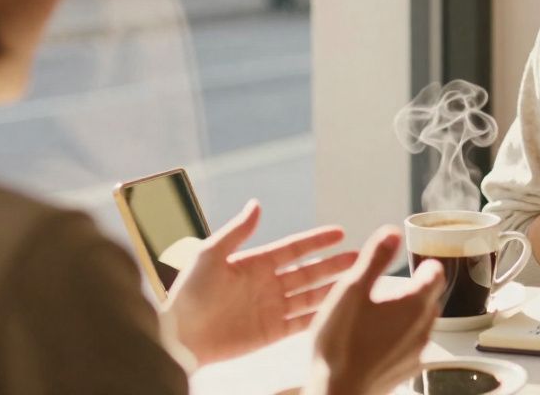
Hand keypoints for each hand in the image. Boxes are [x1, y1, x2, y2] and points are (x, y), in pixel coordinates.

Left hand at [164, 201, 356, 364]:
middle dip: (335, 264)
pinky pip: (302, 321)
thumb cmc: (188, 293)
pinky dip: (320, 315)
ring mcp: (272, 308)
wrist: (178, 335)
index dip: (317, 241)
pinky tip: (339, 309)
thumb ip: (237, 232)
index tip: (340, 233)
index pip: (294, 249)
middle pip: (310, 271)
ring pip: (311, 295)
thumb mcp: (210, 255)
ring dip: (333, 288)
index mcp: (256, 263)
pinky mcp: (272, 332)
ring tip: (359, 280)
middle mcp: (269, 284)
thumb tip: (256, 204)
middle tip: (361, 256)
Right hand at [306, 227, 444, 394]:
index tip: (413, 261)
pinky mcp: (407, 369)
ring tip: (379, 312)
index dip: (424, 263)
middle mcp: (423, 327)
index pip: (436, 273)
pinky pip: (410, 344)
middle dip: (415, 288)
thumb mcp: (351, 291)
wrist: (337, 393)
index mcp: (414, 304)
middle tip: (390, 286)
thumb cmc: (341, 344)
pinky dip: (400, 336)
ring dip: (407, 313)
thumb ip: (375, 259)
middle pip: (430, 297)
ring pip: (421, 322)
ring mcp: (417, 351)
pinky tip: (376, 339)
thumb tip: (392, 232)